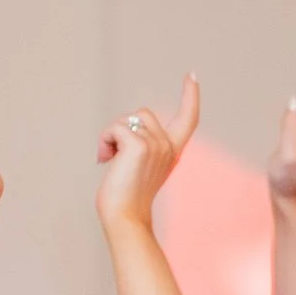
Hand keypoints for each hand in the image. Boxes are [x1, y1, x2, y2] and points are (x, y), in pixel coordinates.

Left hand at [95, 77, 198, 234]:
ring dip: (111, 135)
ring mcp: (155, 145)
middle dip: (122, 128)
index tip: (191, 76)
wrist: (125, 218)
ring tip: (108, 159)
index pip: (188, 118)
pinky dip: (104, 141)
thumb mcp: (140, 167)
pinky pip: (114, 128)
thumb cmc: (126, 199)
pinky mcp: (138, 146)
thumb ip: (141, 146)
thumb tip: (122, 129)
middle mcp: (168, 146)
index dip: (190, 95)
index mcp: (172, 151)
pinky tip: (104, 160)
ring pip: (126, 119)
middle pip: (142, 112)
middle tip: (112, 155)